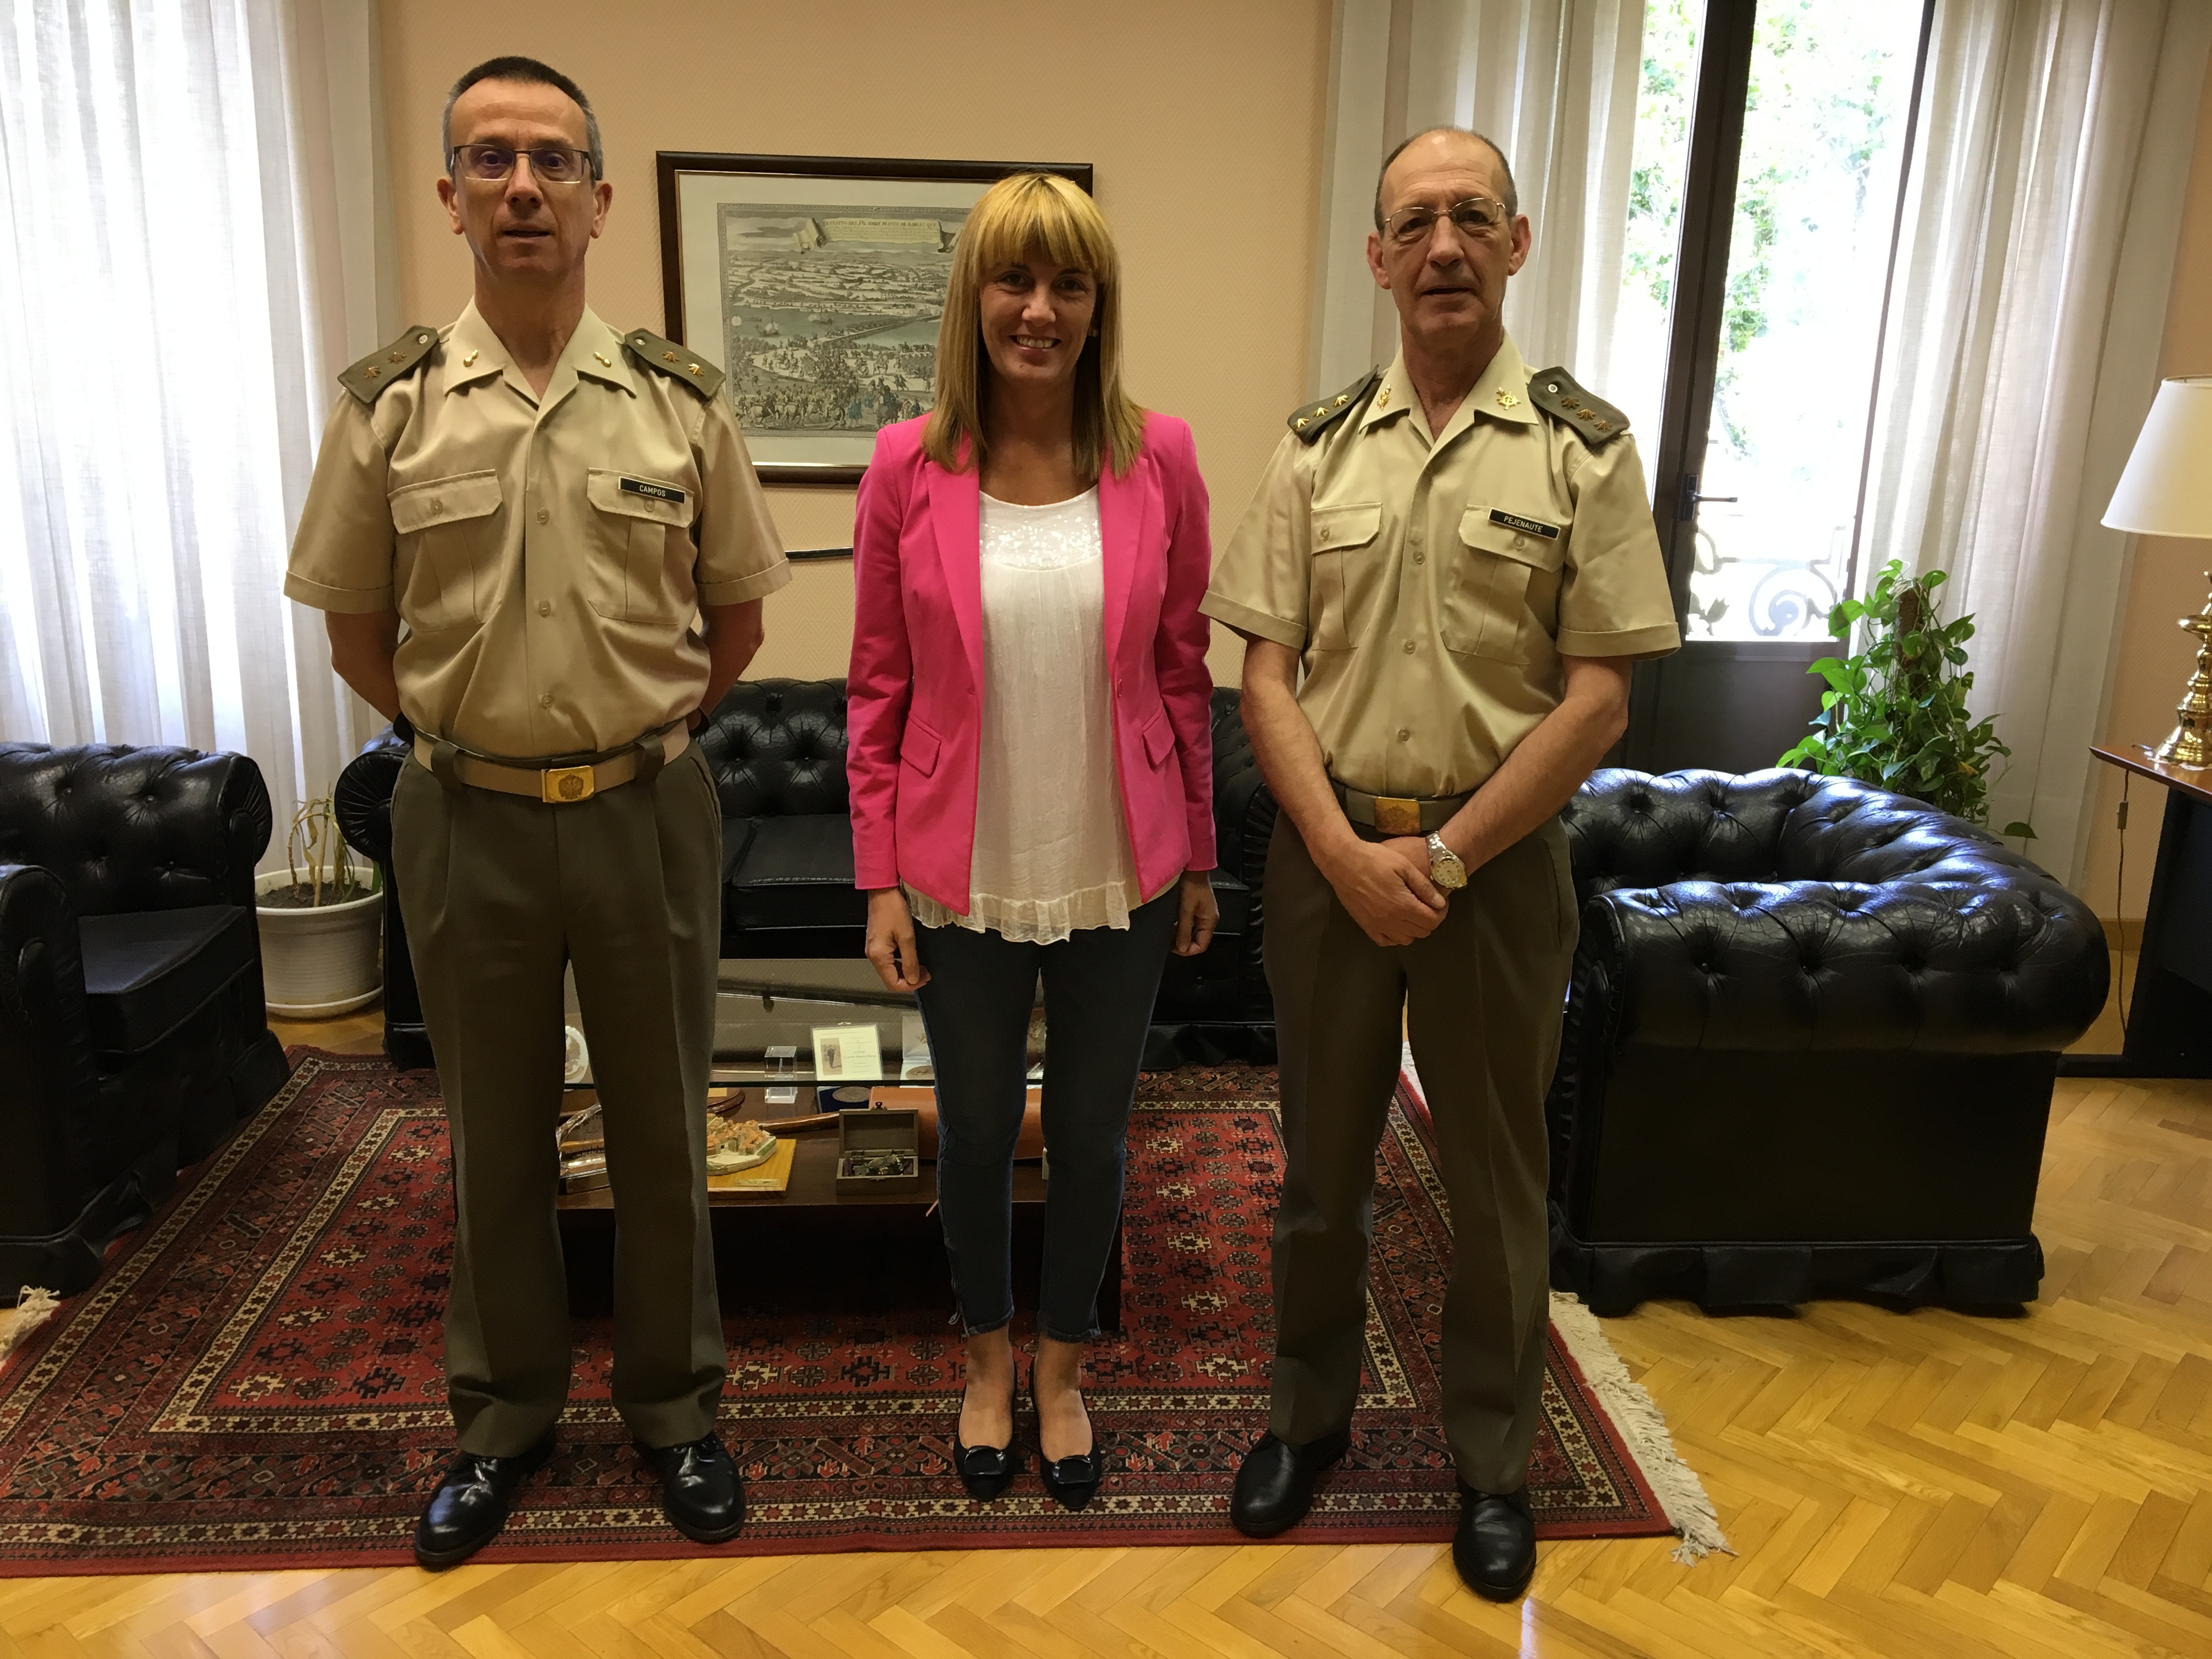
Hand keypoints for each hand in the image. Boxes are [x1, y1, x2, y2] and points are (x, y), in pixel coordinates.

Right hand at [864, 888, 929, 992]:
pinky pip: (888, 961)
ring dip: (905, 972)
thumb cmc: (893, 909)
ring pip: (889, 971)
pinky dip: (900, 963)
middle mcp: (873, 956)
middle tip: (926, 973)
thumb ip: (910, 961)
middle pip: (890, 979)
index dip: (911, 985)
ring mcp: (873, 950)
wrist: (882, 891)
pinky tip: (910, 958)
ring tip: (921, 967)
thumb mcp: (907, 936)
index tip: (925, 978)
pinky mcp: (876, 943)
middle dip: (909, 980)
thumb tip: (913, 979)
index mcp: (878, 956)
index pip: (893, 983)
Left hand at [1172, 869, 1218, 955]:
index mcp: (1210, 921)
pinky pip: (1193, 925)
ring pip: (1195, 934)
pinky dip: (1184, 929)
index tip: (1174, 949)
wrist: (1194, 869)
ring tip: (1170, 936)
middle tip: (1170, 944)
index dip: (1188, 951)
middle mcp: (1210, 919)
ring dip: (1183, 937)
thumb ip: (1184, 930)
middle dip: (1185, 945)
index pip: (1201, 945)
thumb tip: (1182, 948)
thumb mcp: (1185, 910)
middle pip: (1199, 941)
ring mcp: (1205, 914)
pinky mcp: (1200, 909)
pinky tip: (1175, 927)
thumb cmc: (1192, 885)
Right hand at [1319, 836, 1447, 946]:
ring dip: (1414, 929)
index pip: (1432, 921)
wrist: (1342, 861)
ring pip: (1406, 939)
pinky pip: (1386, 941)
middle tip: (1428, 905)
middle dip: (1430, 919)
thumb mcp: (1404, 866)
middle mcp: (1391, 920)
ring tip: (1412, 912)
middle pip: (1422, 932)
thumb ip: (1423, 887)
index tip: (1440, 902)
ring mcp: (1377, 925)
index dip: (1441, 913)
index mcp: (1403, 904)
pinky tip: (1396, 922)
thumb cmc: (1374, 859)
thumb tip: (1440, 903)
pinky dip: (1395, 936)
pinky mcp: (1365, 925)